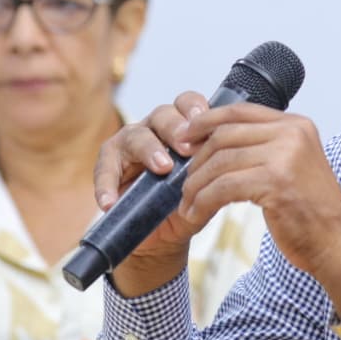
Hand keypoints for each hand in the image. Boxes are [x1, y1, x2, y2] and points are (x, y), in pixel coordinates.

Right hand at [93, 92, 216, 295]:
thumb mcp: (207, 189)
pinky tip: (111, 201)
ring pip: (135, 135)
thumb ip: (217, 174)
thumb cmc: (187, 203)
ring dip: (149, 150)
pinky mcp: (110, 165)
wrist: (163, 234)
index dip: (197, 110)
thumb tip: (235, 166)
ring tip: (162, 168)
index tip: (209, 125)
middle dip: (176, 128)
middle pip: (163, 114)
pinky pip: (105, 169)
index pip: (188, 105)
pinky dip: (107, 185)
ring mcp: (130, 144)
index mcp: (183, 128)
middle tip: (187, 147)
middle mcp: (155, 129)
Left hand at [172, 102, 340, 317]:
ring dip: (196, 185)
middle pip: (225, 135)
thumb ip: (266, 148)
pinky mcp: (275, 182)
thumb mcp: (293, 167)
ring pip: (220, 162)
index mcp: (297, 126)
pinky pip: (223, 187)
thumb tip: (220, 141)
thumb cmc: (314, 213)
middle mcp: (292, 134)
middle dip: (197, 158)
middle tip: (183, 180)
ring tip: (187, 202)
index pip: (240, 111)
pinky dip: (203, 201)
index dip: (205, 121)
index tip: (184, 137)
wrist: (339, 244)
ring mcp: (285, 156)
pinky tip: (196, 213)